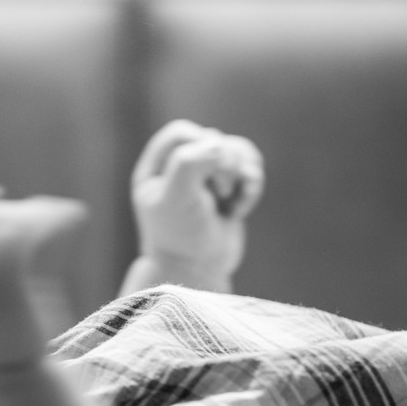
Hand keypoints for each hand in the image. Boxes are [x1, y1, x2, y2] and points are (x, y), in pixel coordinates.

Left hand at [131, 120, 264, 280]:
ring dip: (243, 171)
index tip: (204, 175)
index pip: (181, 133)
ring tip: (233, 199)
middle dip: (223, 164)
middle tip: (218, 195)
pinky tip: (240, 209)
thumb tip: (218, 144)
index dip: (200, 145)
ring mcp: (204, 179)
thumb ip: (190, 163)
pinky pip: (249, 166)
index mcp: (154, 170)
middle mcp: (177, 170)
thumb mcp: (176, 198)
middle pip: (213, 139)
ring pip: (235, 149)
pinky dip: (251, 184)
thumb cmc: (181, 237)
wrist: (199, 272)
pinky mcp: (228, 189)